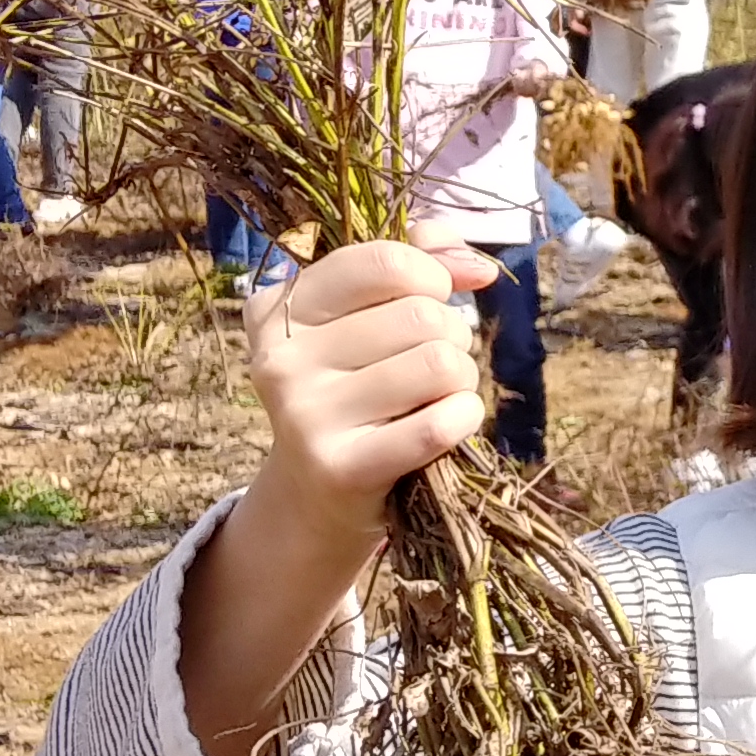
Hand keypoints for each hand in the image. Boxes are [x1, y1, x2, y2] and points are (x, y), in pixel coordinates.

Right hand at [242, 234, 495, 542]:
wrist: (315, 494)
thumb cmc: (356, 388)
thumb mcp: (365, 318)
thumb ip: (419, 265)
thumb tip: (475, 265)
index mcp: (280, 309)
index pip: (383, 261)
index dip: (432, 275)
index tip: (434, 296)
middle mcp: (280, 359)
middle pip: (422, 315)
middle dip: (451, 336)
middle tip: (431, 364)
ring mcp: (305, 414)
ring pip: (439, 364)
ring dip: (460, 380)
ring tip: (433, 396)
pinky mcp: (339, 467)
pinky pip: (440, 423)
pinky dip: (464, 418)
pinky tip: (445, 424)